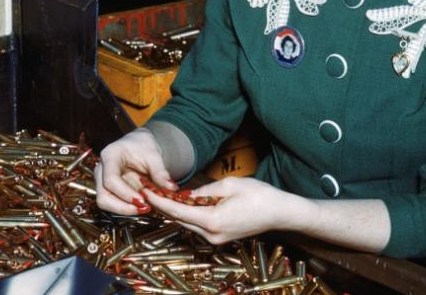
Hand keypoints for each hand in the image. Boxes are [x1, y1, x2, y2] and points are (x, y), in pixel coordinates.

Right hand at [95, 128, 177, 214]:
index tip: (142, 201)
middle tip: (144, 208)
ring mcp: (103, 181)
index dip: (124, 193)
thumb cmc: (143, 145)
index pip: (110, 180)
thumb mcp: (154, 154)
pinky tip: (143, 206)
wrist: (139, 145)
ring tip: (146, 208)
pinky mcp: (109, 190)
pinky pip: (114, 204)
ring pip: (105, 203)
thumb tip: (172, 187)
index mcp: (110, 156)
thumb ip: (160, 171)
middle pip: (103, 197)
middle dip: (122, 207)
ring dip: (125, 210)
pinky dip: (128, 208)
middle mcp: (101, 170)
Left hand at [140, 176, 308, 244]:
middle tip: (149, 190)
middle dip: (164, 206)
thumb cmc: (260, 195)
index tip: (145, 191)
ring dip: (175, 211)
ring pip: (188, 224)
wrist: (280, 213)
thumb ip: (204, 191)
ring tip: (161, 194)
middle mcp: (211, 235)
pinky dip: (188, 215)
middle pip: (179, 220)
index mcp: (212, 220)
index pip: (177, 211)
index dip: (159, 201)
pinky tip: (182, 204)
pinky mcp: (220, 238)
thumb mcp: (230, 185)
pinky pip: (198, 226)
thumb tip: (186, 195)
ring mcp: (215, 239)